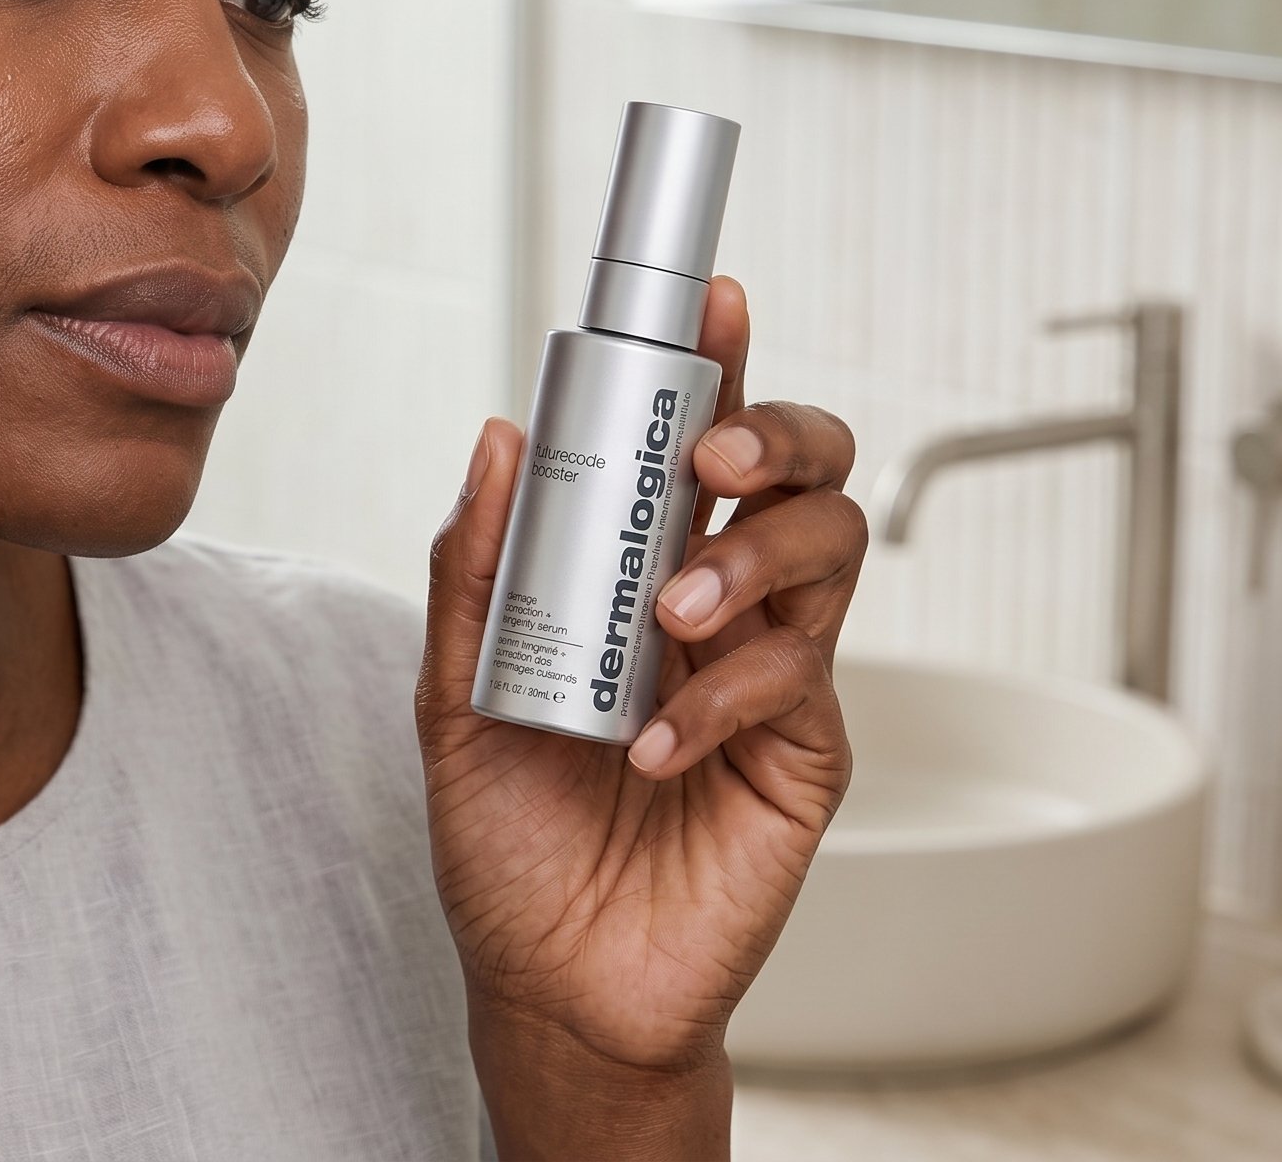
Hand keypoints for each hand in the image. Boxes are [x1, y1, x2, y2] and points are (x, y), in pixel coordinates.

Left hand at [414, 278, 861, 1154]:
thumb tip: (496, 437)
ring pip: (826, 555)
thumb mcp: (455, 690)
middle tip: (716, 459)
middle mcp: (719, 602)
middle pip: (804, 474)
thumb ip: (475, 569)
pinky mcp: (801, 752)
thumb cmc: (509, 833)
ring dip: (750, 562)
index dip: (720, 367)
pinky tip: (654, 747)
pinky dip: (722, 699)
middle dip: (779, 436)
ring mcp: (771, 672)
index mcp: (638, 566)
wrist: (550, 977)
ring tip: (673, 615)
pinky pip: (795, 682)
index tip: (713, 303)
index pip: (698, 443)